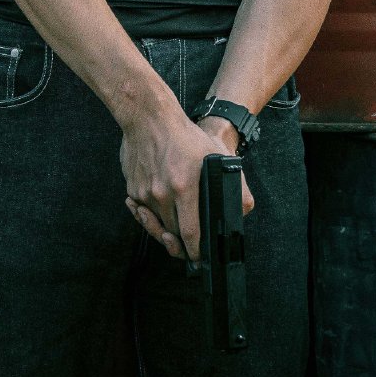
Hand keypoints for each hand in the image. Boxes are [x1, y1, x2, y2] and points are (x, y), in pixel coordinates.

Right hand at [120, 109, 254, 262]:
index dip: (195, 251)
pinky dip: (150, 215)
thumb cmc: (185, 136)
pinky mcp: (133, 189)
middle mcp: (162, 194)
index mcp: (184, 188)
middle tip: (186, 249)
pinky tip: (156, 214)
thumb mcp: (216, 156)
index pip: (190, 234)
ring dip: (165, 230)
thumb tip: (242, 209)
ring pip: (157, 224)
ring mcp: (145, 193)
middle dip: (180, 244)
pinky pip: (143, 211)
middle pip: (172, 233)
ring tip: (171, 235)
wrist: (149, 117)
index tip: (197, 259)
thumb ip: (234, 184)